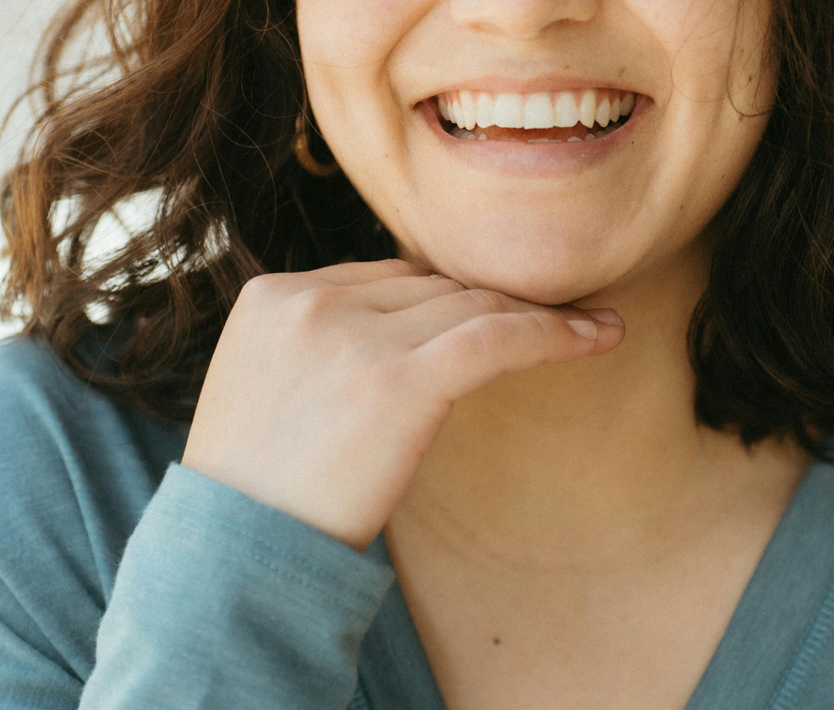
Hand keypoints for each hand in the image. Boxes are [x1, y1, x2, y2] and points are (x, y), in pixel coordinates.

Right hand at [180, 258, 623, 549]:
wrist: (235, 557)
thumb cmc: (255, 494)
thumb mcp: (263, 391)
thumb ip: (317, 346)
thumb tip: (403, 331)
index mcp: (272, 296)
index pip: (385, 276)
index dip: (445, 299)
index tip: (494, 314)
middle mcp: (310, 301)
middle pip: (431, 285)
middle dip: (493, 304)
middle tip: (558, 317)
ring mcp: (352, 336)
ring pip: (470, 305)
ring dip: (536, 313)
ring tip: (592, 324)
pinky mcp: (399, 379)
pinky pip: (498, 338)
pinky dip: (555, 334)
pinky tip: (599, 336)